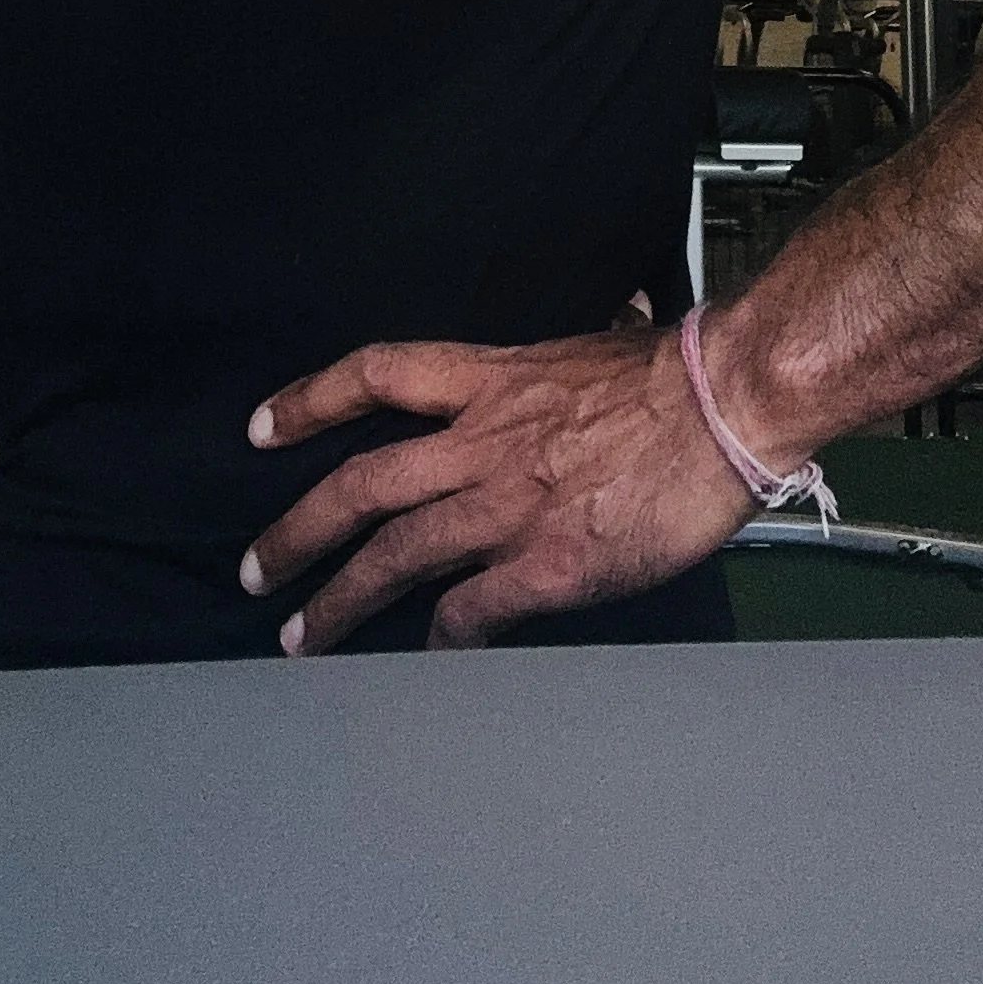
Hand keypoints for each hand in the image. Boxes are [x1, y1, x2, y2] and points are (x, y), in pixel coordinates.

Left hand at [238, 322, 750, 652]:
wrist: (726, 402)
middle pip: (361, 486)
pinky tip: (423, 660)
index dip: (310, 401)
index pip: (376, 376)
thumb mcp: (595, 342)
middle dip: (297, 531)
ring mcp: (509, 507)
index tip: (262, 428)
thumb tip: (611, 322)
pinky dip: (438, 639)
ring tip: (301, 638)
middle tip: (255, 568)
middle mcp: (482, 443)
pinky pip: (471, 612)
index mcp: (492, 380)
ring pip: (397, 556)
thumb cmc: (675, 369)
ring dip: (340, 601)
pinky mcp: (547, 566)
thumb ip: (568, 359)